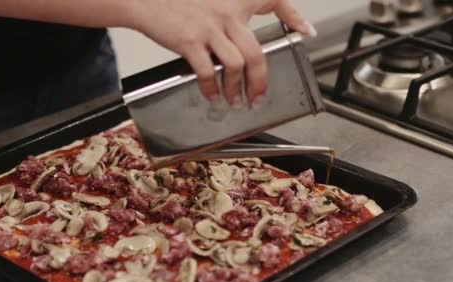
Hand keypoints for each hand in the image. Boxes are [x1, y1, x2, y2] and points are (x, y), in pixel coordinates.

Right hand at [131, 0, 312, 106]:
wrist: (147, 0)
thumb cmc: (178, 4)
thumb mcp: (211, 3)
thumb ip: (229, 18)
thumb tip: (241, 45)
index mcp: (235, 2)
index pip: (273, 1)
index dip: (293, 16)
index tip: (306, 31)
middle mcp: (227, 12)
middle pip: (257, 52)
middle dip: (260, 81)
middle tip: (258, 97)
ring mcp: (209, 28)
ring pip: (237, 65)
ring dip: (238, 89)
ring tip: (236, 101)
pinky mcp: (190, 41)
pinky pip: (208, 71)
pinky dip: (212, 88)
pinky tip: (212, 95)